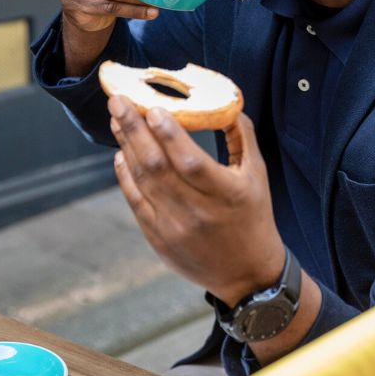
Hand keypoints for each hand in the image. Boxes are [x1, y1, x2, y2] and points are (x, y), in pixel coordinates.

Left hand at [108, 96, 286, 306]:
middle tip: (119, 101)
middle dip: (135, 130)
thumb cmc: (254, 216)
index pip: (191, 162)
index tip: (153, 109)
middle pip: (158, 167)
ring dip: (127, 146)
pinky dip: (125, 175)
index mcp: (227, 194)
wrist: (246, 273)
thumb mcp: (257, 175)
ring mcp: (174, 227)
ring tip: (117, 120)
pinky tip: (121, 153)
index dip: (170, 135)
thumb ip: (242, 137)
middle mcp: (198, 212)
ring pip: (143, 181)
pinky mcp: (158, 238)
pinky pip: (135, 201)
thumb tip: (226, 103)